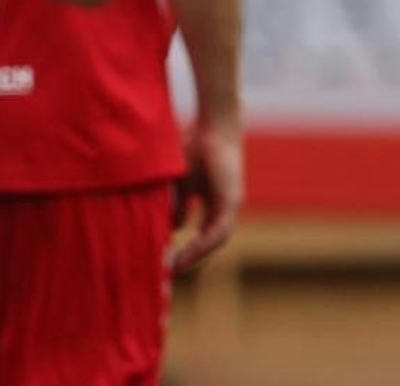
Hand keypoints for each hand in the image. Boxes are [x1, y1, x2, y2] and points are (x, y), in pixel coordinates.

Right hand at [169, 118, 242, 272]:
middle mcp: (224, 205)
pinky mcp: (232, 200)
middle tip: (169, 273)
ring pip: (215, 239)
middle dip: (189, 257)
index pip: (202, 233)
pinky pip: (218, 230)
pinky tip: (186, 254)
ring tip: (174, 268)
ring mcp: (230, 204)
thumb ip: (178, 205)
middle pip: (208, 240)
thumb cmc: (195, 148)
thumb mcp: (180, 183)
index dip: (186, 248)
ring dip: (195, 255)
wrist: (213, 126)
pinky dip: (202, 245)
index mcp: (213, 201)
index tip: (167, 262)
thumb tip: (173, 230)